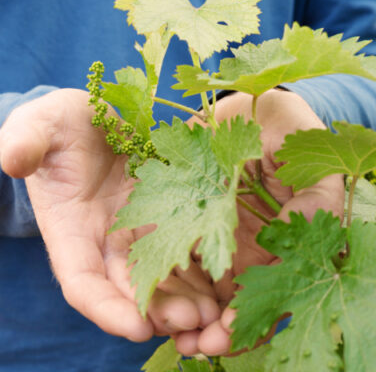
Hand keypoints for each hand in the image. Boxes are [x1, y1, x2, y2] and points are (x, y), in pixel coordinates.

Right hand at [0, 88, 219, 341]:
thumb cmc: (55, 126)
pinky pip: (186, 254)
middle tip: (193, 322)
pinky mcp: (165, 219)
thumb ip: (23, 141)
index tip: (135, 328)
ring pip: (162, 281)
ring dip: (187, 303)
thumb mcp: (35, 125)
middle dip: (158, 313)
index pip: (81, 282)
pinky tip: (229, 284)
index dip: (105, 308)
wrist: (84, 122)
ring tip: (217, 314)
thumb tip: (14, 159)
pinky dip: (204, 274)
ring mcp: (137, 234)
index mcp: (69, 230)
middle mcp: (104, 243)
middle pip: (129, 292)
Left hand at [172, 90, 344, 355]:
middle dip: (214, 328)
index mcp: (281, 243)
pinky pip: (169, 257)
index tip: (226, 331)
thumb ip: (312, 197)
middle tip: (193, 345)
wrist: (239, 112)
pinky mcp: (182, 223)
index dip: (250, 317)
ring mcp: (213, 239)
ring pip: (200, 288)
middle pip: (233, 302)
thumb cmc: (282, 129)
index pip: (269, 292)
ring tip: (165, 330)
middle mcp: (247, 250)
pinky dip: (159, 279)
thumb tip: (298, 234)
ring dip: (183, 313)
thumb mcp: (304, 156)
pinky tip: (144, 294)